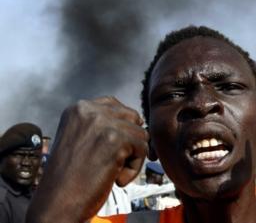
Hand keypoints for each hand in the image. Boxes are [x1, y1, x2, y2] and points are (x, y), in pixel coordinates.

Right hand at [27, 97, 148, 222]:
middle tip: (116, 162)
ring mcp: (102, 123)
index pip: (115, 106)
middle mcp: (89, 110)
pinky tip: (116, 179)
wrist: (57, 203)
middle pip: (132, 118)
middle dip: (130, 141)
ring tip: (113, 171)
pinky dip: (134, 168)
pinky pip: (143, 149)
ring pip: (141, 134)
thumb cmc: (71, 177)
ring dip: (132, 157)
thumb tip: (138, 121)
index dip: (122, 128)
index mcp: (78, 108)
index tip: (113, 149)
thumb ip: (102, 125)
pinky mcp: (115, 139)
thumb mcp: (80, 139)